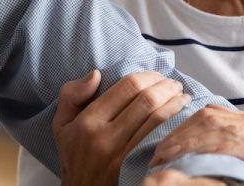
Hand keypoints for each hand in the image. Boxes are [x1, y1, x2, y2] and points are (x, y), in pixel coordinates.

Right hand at [53, 70, 191, 185]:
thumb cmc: (74, 155)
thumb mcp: (61, 124)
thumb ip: (71, 94)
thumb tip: (96, 74)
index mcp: (88, 121)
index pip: (127, 87)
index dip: (148, 76)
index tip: (157, 75)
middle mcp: (105, 137)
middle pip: (146, 100)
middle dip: (166, 87)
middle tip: (174, 84)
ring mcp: (122, 155)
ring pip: (157, 119)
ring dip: (175, 103)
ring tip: (182, 97)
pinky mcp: (135, 168)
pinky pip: (160, 140)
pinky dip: (175, 125)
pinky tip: (181, 118)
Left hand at [151, 105, 243, 185]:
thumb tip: (210, 165)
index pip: (211, 115)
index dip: (182, 127)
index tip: (163, 146)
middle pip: (207, 115)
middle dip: (177, 132)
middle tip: (156, 153)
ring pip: (215, 125)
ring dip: (184, 139)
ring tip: (164, 157)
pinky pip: (236, 142)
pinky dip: (208, 147)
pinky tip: (190, 157)